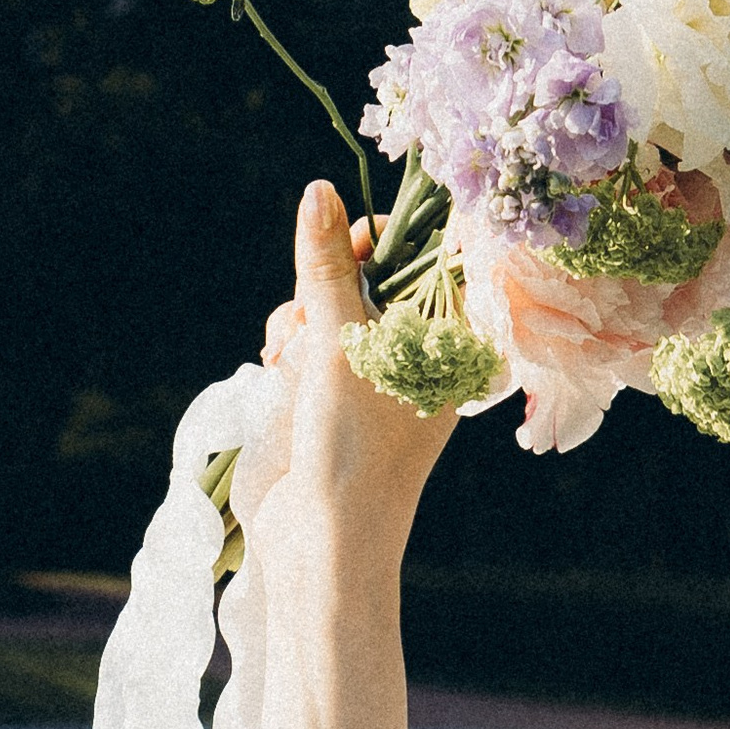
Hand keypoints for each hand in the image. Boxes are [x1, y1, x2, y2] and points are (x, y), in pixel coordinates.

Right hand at [250, 182, 454, 574]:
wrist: (321, 538)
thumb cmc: (352, 443)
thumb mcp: (339, 342)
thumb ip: (327, 266)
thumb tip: (318, 191)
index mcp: (449, 344)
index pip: (427, 261)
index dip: (386, 244)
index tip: (357, 241)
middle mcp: (418, 355)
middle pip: (367, 278)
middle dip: (325, 287)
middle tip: (312, 318)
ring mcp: (374, 375)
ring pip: (328, 307)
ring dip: (299, 320)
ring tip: (292, 357)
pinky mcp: (333, 393)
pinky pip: (308, 340)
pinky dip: (288, 348)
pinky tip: (280, 369)